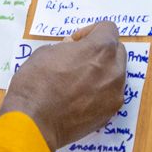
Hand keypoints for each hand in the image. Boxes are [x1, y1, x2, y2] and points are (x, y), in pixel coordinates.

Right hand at [0, 20, 127, 150]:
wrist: (34, 123)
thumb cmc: (35, 83)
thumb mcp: (46, 52)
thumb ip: (67, 47)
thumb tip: (73, 51)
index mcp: (100, 49)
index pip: (108, 28)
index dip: (90, 31)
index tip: (76, 41)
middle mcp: (114, 70)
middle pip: (117, 51)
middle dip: (100, 51)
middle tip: (79, 59)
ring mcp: (115, 94)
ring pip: (116, 74)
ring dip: (102, 72)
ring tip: (79, 81)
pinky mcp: (110, 113)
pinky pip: (110, 94)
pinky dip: (100, 92)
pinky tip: (79, 98)